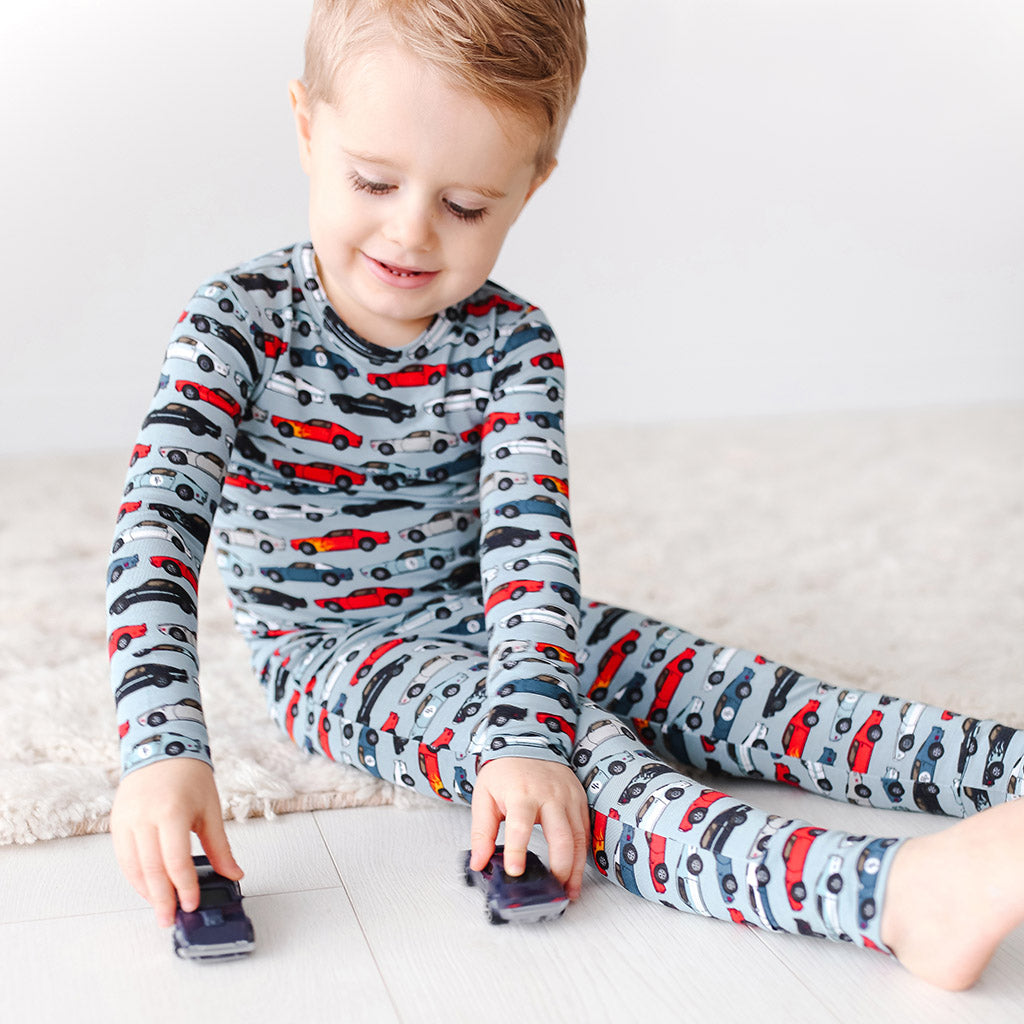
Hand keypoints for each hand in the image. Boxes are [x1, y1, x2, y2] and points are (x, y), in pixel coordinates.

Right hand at [110, 758, 243, 927]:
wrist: (162, 748)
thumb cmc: (189, 776)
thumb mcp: (211, 809)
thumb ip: (220, 846)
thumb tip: (234, 874)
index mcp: (171, 812)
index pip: (176, 862)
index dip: (184, 887)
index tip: (192, 905)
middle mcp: (144, 818)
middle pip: (151, 870)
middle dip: (162, 899)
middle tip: (171, 919)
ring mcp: (126, 821)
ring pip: (133, 868)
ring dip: (146, 892)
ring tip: (160, 908)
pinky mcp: (116, 823)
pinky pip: (123, 859)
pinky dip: (135, 877)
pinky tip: (147, 888)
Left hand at [469, 757, 588, 900]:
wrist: (528, 740)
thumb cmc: (505, 772)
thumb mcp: (484, 797)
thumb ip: (481, 833)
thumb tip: (478, 863)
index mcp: (521, 793)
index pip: (520, 825)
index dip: (517, 851)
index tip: (515, 872)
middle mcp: (549, 796)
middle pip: (560, 837)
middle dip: (559, 868)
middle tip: (552, 890)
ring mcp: (569, 797)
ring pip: (578, 838)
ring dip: (575, 868)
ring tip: (568, 891)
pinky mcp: (579, 800)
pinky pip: (584, 831)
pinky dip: (581, 854)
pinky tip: (576, 872)